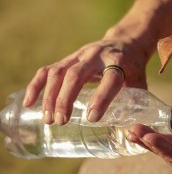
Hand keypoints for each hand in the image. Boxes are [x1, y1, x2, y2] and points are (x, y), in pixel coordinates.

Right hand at [23, 37, 147, 124]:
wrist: (125, 42)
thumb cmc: (134, 67)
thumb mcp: (140, 83)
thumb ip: (135, 103)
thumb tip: (129, 131)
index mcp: (119, 62)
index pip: (110, 79)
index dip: (101, 98)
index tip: (92, 118)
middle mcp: (97, 56)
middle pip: (76, 74)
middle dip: (66, 99)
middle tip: (61, 121)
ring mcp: (80, 55)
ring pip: (58, 72)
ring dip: (50, 96)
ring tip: (48, 119)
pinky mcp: (69, 58)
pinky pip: (48, 70)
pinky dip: (36, 85)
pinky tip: (30, 102)